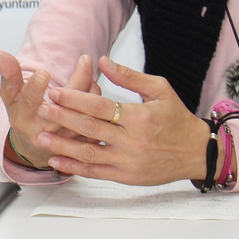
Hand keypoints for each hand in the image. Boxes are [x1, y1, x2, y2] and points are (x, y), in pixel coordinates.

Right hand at [0, 51, 99, 169]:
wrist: (36, 146)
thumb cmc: (24, 115)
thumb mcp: (11, 95)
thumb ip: (7, 72)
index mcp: (22, 117)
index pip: (27, 102)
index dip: (35, 89)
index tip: (42, 73)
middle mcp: (43, 131)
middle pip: (64, 104)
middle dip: (77, 80)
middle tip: (84, 59)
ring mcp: (64, 140)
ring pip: (84, 110)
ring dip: (90, 86)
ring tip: (86, 69)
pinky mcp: (82, 145)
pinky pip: (97, 119)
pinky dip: (97, 101)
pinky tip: (92, 89)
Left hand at [36, 55, 211, 185]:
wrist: (197, 152)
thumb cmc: (177, 118)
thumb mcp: (160, 90)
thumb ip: (129, 77)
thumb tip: (102, 61)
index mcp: (139, 117)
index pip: (100, 106)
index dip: (75, 98)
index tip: (55, 91)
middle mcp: (132, 140)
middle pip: (90, 129)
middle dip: (62, 118)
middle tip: (42, 110)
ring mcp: (128, 161)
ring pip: (89, 153)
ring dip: (62, 146)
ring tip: (41, 136)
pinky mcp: (126, 176)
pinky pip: (96, 172)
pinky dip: (74, 168)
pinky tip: (56, 161)